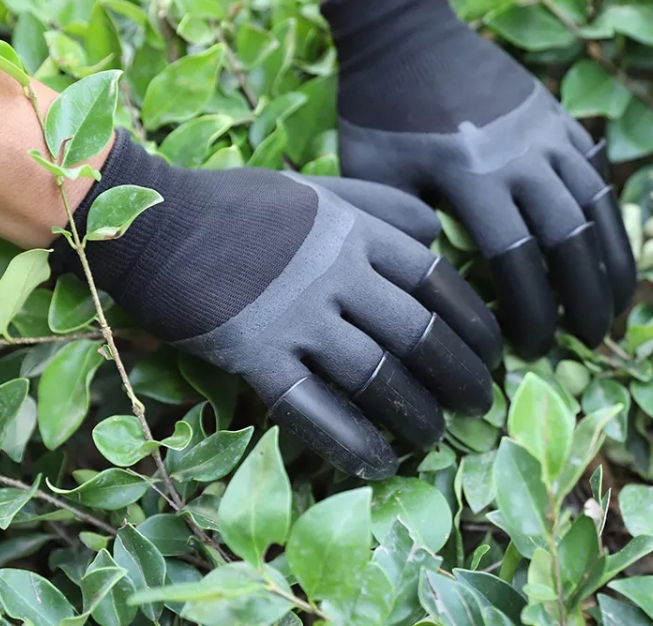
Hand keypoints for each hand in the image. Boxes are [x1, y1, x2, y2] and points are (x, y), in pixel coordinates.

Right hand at [55, 130, 501, 478]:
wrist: (159, 223)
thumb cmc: (239, 205)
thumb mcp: (315, 190)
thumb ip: (376, 203)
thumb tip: (434, 227)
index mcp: (353, 233)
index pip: (435, 280)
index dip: (473, 322)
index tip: (493, 352)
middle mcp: (334, 275)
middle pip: (418, 333)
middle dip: (459, 375)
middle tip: (478, 403)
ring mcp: (294, 317)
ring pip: (375, 376)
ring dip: (415, 415)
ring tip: (435, 438)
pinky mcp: (254, 356)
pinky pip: (314, 410)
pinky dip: (352, 442)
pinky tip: (377, 463)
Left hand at [324, 0, 636, 359]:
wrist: (403, 33)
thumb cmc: (376, 111)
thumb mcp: (372, 176)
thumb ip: (404, 231)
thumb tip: (438, 284)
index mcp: (471, 177)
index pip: (517, 262)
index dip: (531, 314)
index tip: (529, 350)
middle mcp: (521, 157)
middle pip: (572, 240)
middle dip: (586, 298)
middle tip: (588, 340)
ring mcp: (545, 131)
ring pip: (597, 205)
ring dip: (613, 259)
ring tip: (617, 306)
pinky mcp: (555, 115)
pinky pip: (594, 169)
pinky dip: (606, 211)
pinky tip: (607, 244)